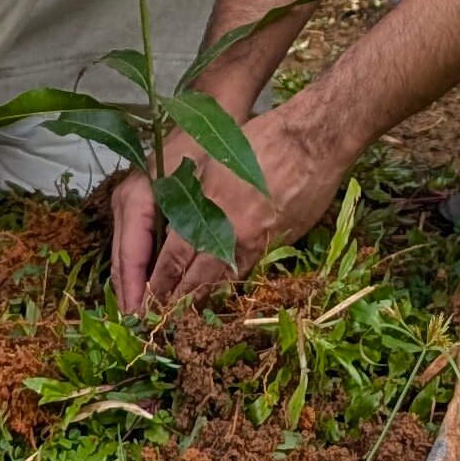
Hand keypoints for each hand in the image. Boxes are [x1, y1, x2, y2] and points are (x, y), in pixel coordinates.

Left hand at [108, 100, 350, 316]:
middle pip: (198, 276)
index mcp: (209, 211)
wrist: (313, 144)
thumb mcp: (213, 161)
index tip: (146, 300)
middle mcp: (230, 234)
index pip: (175, 258)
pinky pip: (248, 268)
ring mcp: (257, 242)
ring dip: (204, 296)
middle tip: (162, 319)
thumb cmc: (261, 141)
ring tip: (187, 315)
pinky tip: (222, 290)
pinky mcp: (278, 244)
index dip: (160, 282)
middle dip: (179, 299)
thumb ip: (192, 195)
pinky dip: (232, 282)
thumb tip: (173, 223)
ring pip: (224, 278)